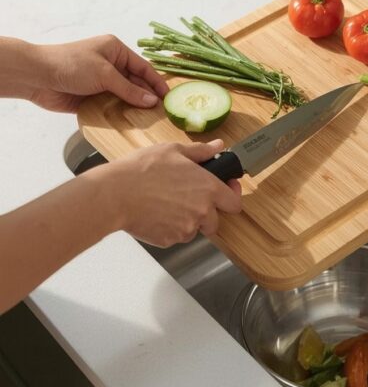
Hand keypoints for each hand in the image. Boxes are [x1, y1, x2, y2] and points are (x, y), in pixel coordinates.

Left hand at [29, 34, 168, 112]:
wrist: (37, 76)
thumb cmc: (71, 64)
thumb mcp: (104, 74)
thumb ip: (129, 89)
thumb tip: (151, 101)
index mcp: (115, 51)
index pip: (143, 67)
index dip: (156, 82)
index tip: (167, 97)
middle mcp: (109, 65)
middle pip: (134, 83)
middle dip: (145, 97)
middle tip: (160, 113)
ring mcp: (99, 82)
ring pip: (122, 97)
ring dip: (131, 108)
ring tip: (147, 121)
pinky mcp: (90, 98)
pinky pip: (109, 107)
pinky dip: (117, 115)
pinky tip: (127, 124)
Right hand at [93, 139, 241, 245]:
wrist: (115, 194)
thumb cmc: (141, 170)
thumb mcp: (173, 150)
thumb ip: (200, 151)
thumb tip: (217, 146)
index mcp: (208, 188)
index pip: (234, 203)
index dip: (231, 197)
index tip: (226, 192)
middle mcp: (201, 211)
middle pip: (215, 221)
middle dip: (206, 213)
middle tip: (187, 199)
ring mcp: (186, 228)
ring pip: (194, 230)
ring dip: (187, 221)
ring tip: (166, 203)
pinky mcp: (169, 240)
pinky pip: (175, 236)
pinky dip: (169, 228)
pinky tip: (156, 213)